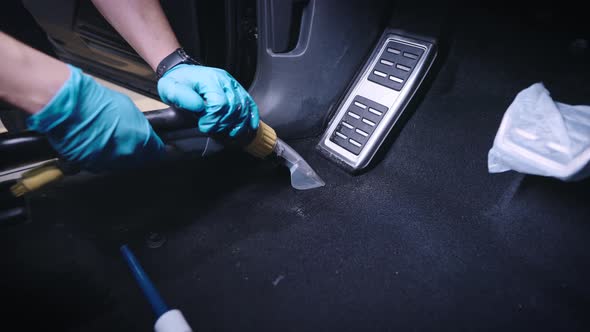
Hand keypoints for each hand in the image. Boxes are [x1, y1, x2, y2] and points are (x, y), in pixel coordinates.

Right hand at [27, 65, 164, 171]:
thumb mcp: (129, 109)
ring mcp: (108, 163)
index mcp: (141, 142)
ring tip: (107, 138)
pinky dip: (98, 157)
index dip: (157, 148)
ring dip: (117, 155)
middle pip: (138, 160)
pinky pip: (98, 165)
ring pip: (118, 164)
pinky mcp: (89, 166)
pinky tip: (93, 144)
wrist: (70, 107)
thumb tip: (143, 131)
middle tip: (128, 139)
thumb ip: (140, 126)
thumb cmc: (98, 103)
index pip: (158, 152)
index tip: (157, 146)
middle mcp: (127, 156)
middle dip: (137, 152)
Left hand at [157, 64, 258, 139]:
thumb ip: (183, 98)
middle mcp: (224, 80)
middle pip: (233, 108)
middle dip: (223, 124)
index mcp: (209, 80)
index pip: (220, 104)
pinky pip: (250, 104)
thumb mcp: (171, 89)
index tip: (203, 125)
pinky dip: (251, 117)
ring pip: (243, 108)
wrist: (183, 74)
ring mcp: (233, 85)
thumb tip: (200, 107)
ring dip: (236, 124)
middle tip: (212, 130)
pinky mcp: (238, 90)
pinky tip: (249, 126)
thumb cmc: (178, 83)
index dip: (213, 119)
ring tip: (225, 132)